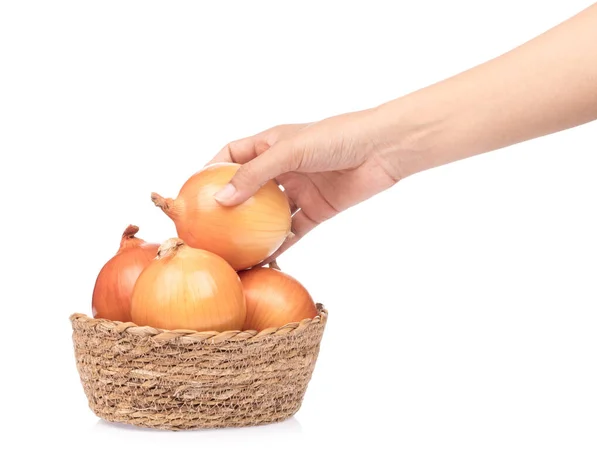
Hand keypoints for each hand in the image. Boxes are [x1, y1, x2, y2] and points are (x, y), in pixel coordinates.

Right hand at [209, 109, 400, 260]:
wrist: (383, 150)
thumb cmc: (337, 137)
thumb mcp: (290, 151)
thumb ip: (255, 175)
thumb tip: (220, 200)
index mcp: (271, 144)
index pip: (232, 155)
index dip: (212, 170)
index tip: (193, 191)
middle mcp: (282, 167)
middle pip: (248, 189)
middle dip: (229, 207)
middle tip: (207, 228)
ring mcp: (299, 190)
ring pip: (269, 215)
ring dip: (253, 231)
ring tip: (231, 249)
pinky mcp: (317, 210)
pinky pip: (293, 230)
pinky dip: (280, 244)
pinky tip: (264, 259)